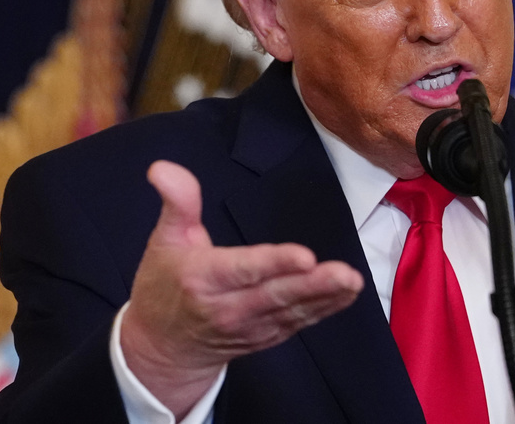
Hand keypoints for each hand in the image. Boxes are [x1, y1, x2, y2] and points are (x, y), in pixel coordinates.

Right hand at [121, 160, 363, 416]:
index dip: (275, 263)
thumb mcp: (164, 240)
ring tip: (352, 282)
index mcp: (203, 279)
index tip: (305, 256)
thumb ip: (177, 202)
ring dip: (325, 297)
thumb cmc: (164, 286)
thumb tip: (163, 168)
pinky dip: (323, 311)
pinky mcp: (265, 337)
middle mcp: (228, 308)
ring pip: (291, 311)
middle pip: (275, 295)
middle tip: (345, 273)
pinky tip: (346, 295)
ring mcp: (249, 327)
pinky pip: (297, 324)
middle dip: (313, 285)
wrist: (162, 347)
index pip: (244, 269)